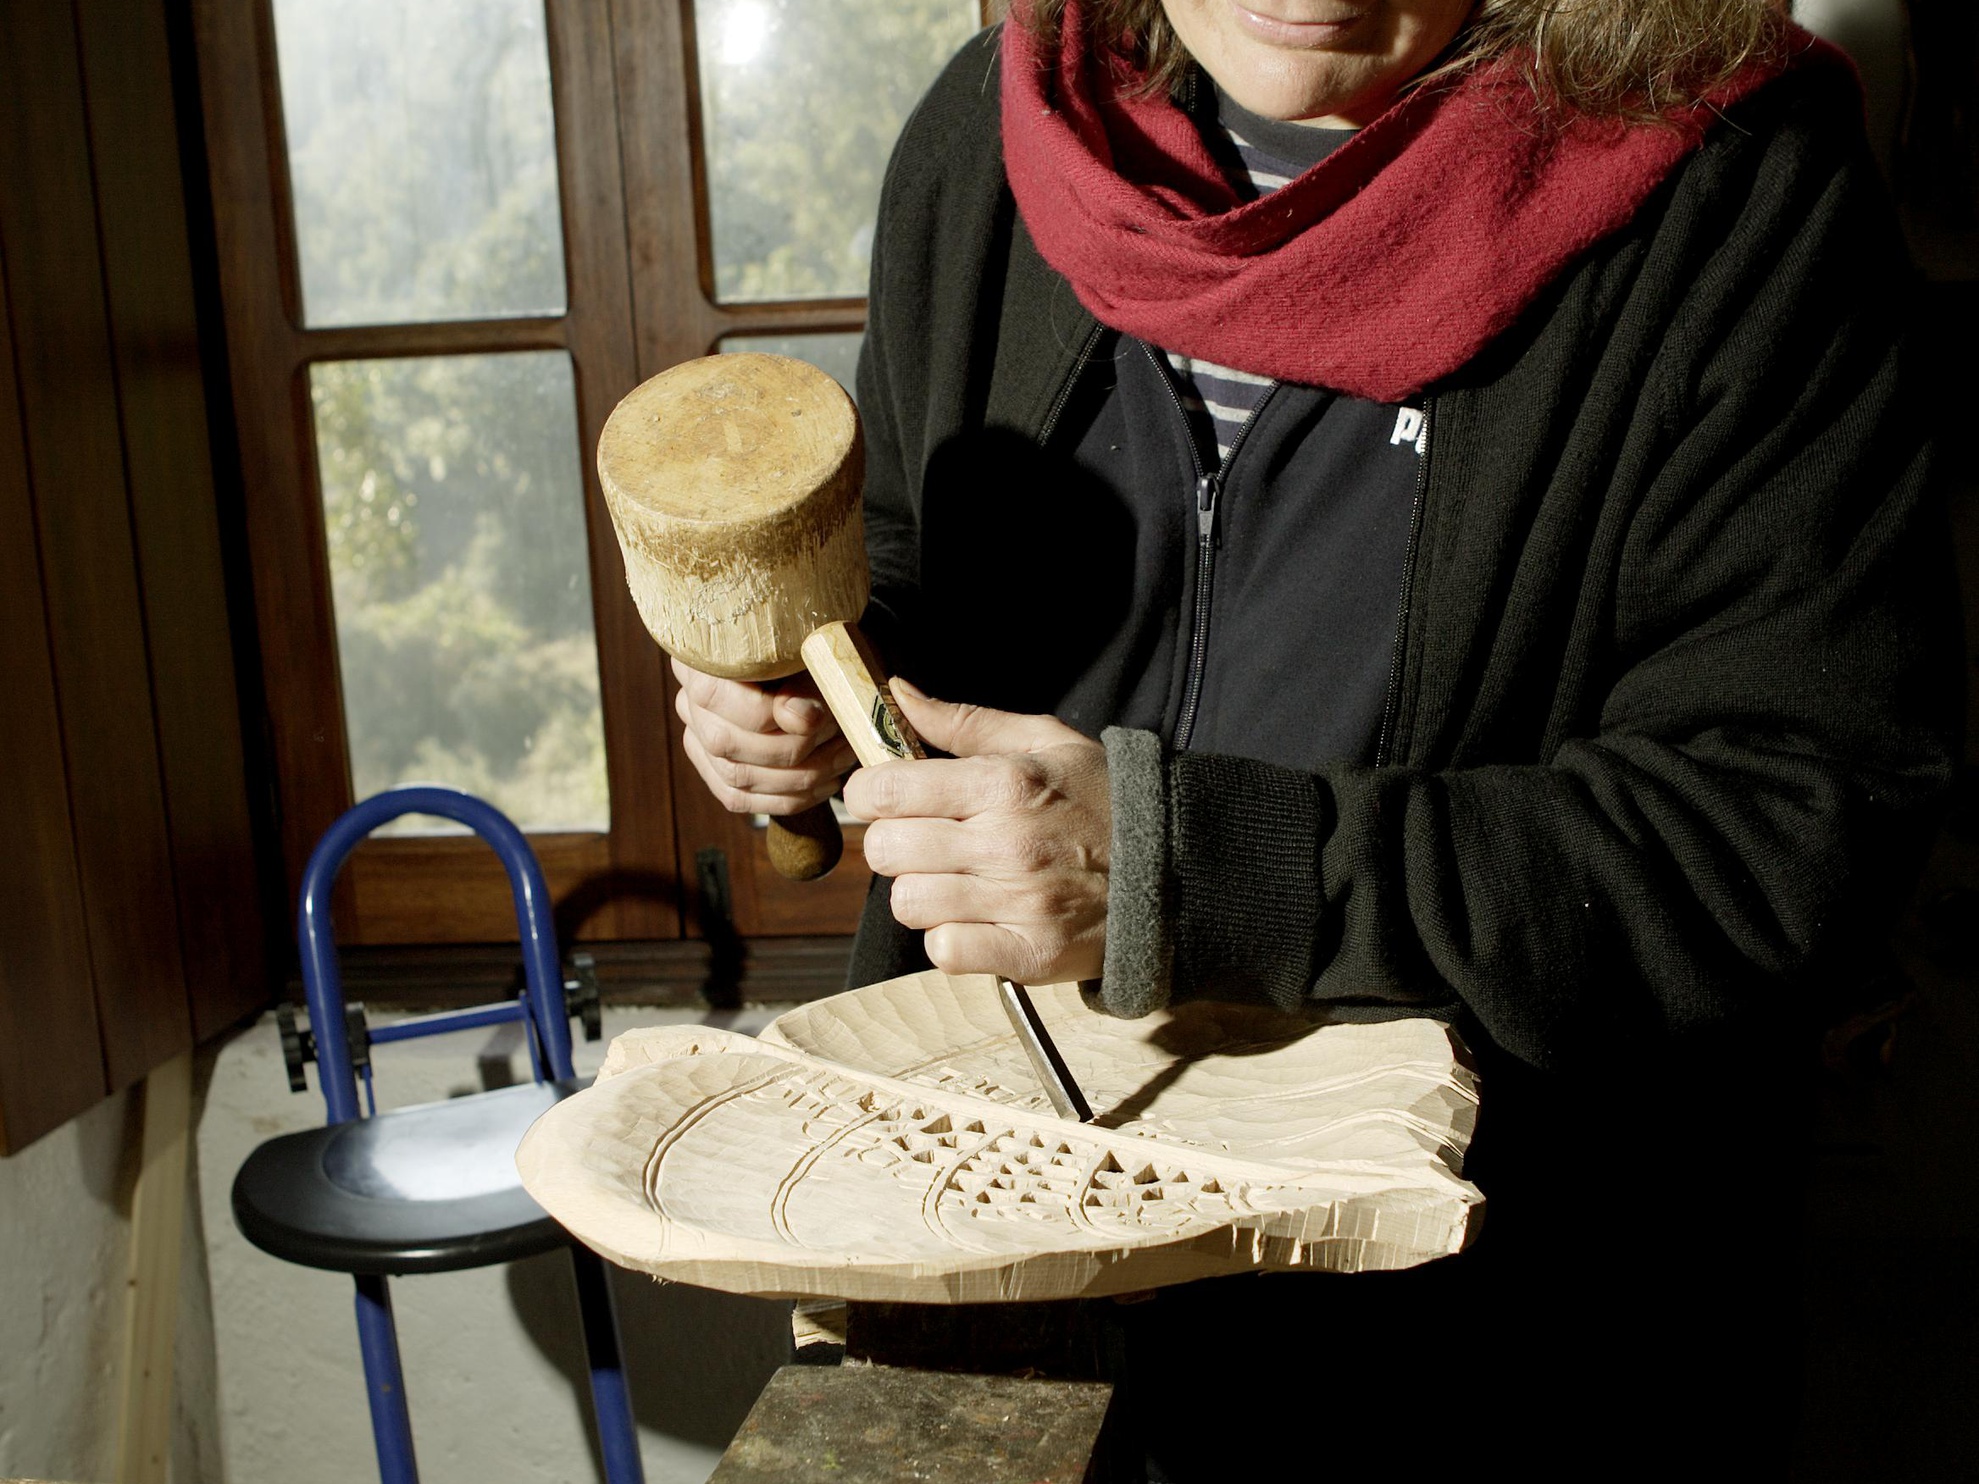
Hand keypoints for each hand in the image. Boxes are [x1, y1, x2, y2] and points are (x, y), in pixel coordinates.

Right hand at [672, 657, 859, 815]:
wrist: (801, 665)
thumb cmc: (804, 652)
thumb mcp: (807, 654)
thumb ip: (802, 682)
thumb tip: (798, 719)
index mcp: (702, 661)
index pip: (714, 697)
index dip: (767, 713)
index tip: (817, 715)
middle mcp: (688, 701)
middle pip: (725, 743)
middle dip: (792, 748)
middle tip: (839, 735)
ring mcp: (698, 740)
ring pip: (736, 777)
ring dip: (800, 776)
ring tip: (841, 757)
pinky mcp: (714, 771)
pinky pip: (740, 799)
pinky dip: (788, 799)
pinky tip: (824, 784)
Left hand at [844, 678, 1109, 983]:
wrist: (1178, 870)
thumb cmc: (1102, 801)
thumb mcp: (1045, 741)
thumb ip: (966, 721)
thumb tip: (899, 693)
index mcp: (1004, 782)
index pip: (885, 790)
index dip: (869, 793)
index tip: (883, 797)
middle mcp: (1006, 843)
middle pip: (886, 849)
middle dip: (894, 842)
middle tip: (924, 840)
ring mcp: (1018, 903)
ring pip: (908, 903)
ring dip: (920, 893)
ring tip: (954, 881)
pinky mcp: (1028, 953)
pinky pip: (943, 952)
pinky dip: (948, 939)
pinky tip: (974, 919)